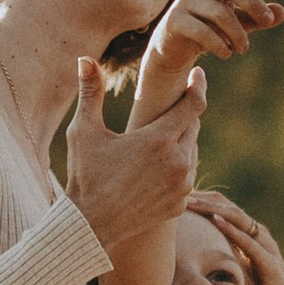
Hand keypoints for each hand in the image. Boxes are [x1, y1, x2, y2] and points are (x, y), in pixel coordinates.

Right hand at [64, 59, 204, 257]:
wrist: (90, 226)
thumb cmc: (84, 175)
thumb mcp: (84, 132)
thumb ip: (91, 92)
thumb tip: (84, 58)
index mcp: (160, 140)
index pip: (194, 104)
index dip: (199, 85)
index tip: (198, 74)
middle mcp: (178, 163)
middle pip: (193, 126)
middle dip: (181, 115)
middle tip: (165, 110)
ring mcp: (182, 187)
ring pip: (192, 151)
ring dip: (180, 141)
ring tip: (156, 142)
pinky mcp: (181, 205)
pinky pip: (187, 177)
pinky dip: (177, 168)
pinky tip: (155, 169)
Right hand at [127, 0, 283, 127]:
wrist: (175, 50)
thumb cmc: (210, 31)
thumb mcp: (239, 25)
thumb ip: (258, 19)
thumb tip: (281, 13)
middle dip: (253, 4)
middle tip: (266, 21)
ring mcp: (185, 1)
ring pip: (221, 14)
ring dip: (238, 35)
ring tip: (243, 48)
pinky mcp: (175, 21)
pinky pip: (205, 32)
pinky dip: (221, 46)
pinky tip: (227, 54)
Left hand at [186, 187, 283, 284]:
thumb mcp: (234, 271)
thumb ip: (220, 256)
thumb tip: (190, 253)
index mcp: (247, 235)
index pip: (221, 209)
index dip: (200, 201)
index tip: (177, 196)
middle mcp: (257, 236)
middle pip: (227, 207)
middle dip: (204, 198)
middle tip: (181, 191)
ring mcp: (265, 247)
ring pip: (239, 219)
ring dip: (215, 208)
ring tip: (193, 201)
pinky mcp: (270, 264)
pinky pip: (250, 243)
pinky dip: (233, 230)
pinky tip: (217, 221)